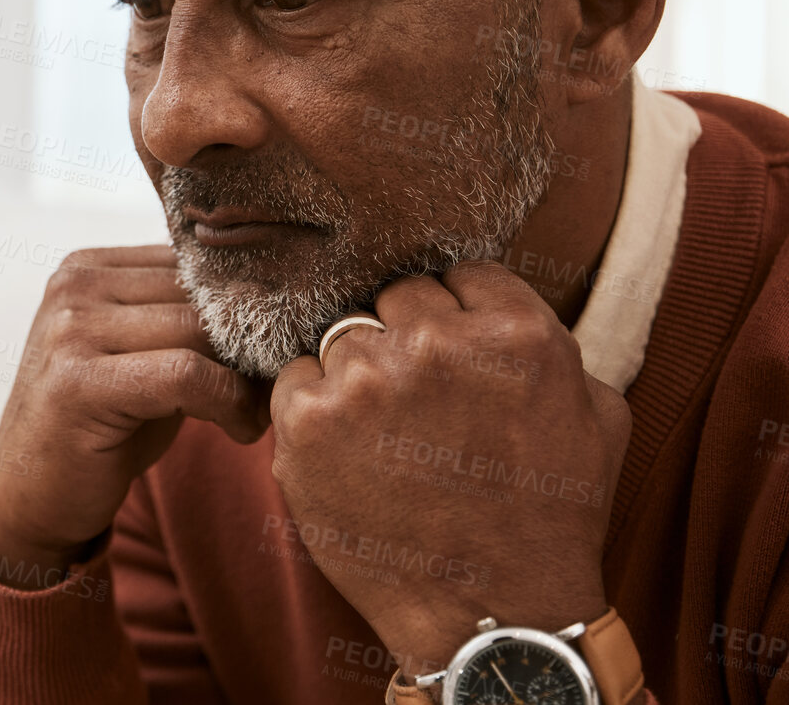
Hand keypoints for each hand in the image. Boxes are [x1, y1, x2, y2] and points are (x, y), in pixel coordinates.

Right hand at [0, 246, 268, 584]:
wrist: (31, 496)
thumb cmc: (98, 426)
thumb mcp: (140, 356)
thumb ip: (183, 318)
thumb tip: (277, 301)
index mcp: (87, 267)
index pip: (193, 262)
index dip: (245, 306)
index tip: (276, 350)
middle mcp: (74, 286)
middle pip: (198, 293)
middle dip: (252, 340)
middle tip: (279, 386)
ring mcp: (69, 329)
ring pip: (198, 329)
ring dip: (247, 377)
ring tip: (257, 412)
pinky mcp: (78, 380)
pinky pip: (185, 374)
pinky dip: (229, 402)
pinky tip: (240, 429)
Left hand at [268, 260, 631, 673]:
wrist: (490, 617)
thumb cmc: (548, 519)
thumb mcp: (596, 418)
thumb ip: (551, 344)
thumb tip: (504, 302)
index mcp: (516, 333)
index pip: (461, 274)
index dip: (459, 314)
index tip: (458, 355)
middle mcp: (436, 344)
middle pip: (397, 296)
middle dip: (406, 338)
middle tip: (420, 400)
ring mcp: (365, 380)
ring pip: (343, 335)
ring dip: (359, 373)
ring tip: (387, 435)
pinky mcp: (307, 420)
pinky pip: (296, 378)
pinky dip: (314, 408)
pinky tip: (348, 451)